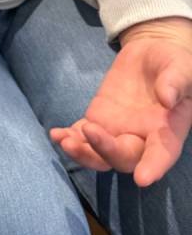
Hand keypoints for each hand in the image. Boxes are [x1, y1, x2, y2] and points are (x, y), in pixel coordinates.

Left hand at [50, 16, 191, 185]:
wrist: (152, 55)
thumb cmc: (175, 64)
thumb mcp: (182, 67)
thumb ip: (176, 82)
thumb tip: (167, 97)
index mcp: (167, 131)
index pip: (161, 154)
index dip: (153, 167)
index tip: (142, 179)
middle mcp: (142, 138)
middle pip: (123, 157)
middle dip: (105, 150)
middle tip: (89, 130)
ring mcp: (117, 131)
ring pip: (100, 154)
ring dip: (82, 152)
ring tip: (63, 140)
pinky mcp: (99, 119)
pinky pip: (82, 135)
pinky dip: (69, 138)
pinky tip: (55, 134)